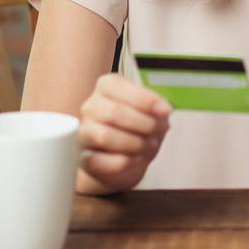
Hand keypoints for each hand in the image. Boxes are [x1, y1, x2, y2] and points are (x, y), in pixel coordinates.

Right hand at [77, 73, 171, 194]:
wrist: (124, 159)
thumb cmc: (138, 128)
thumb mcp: (152, 114)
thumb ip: (157, 109)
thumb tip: (164, 111)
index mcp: (107, 87)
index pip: (119, 87)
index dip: (145, 100)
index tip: (165, 111)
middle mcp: (91, 107)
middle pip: (113, 112)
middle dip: (142, 123)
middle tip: (156, 132)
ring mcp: (84, 133)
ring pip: (104, 135)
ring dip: (133, 143)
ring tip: (148, 146)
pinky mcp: (83, 159)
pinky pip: (98, 160)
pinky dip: (122, 162)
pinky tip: (135, 159)